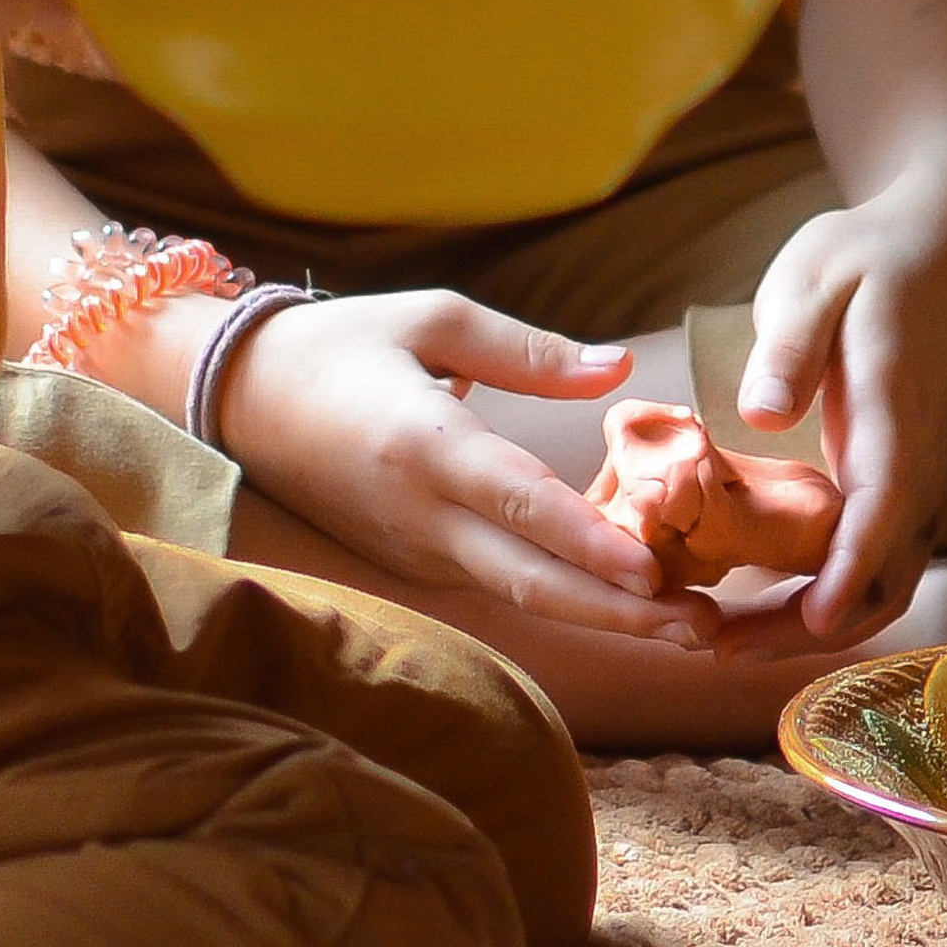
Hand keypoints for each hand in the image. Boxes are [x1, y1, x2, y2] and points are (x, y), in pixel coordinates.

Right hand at [221, 289, 714, 643]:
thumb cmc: (342, 344)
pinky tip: (628, 595)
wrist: (242, 398)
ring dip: (602, 613)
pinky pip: (500, 582)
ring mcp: (416, 550)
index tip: (655, 571)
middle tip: (705, 628)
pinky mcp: (416, 563)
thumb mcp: (433, 318)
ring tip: (689, 622)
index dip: (589, 543)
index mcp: (423, 446)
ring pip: (520, 594)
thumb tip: (619, 368)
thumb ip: (529, 350)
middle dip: (619, 612)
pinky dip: (565, 593)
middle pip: (530, 581)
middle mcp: (421, 516)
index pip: (519, 504)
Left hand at [716, 184, 946, 657]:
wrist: (944, 247)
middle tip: (717, 648)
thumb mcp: (818, 276)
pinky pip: (878, 559)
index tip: (808, 619)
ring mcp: (917, 477)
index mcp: (897, 412)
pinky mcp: (903, 482)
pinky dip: (829, 596)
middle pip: (884, 572)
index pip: (885, 506)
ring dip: (814, 621)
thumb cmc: (870, 257)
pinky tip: (765, 604)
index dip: (850, 569)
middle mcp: (919, 461)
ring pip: (884, 578)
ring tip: (726, 642)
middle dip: (808, 624)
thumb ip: (792, 345)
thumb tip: (762, 415)